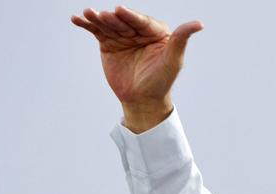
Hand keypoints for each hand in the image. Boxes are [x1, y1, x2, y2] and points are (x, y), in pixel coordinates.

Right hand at [71, 6, 202, 131]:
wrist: (142, 101)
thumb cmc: (161, 82)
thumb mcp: (172, 62)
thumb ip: (181, 40)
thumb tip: (199, 24)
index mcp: (156, 32)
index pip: (143, 21)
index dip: (132, 16)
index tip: (120, 11)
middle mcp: (139, 31)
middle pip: (124, 21)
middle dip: (113, 18)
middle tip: (103, 16)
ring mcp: (123, 36)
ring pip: (109, 24)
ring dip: (97, 18)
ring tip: (88, 14)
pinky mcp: (108, 43)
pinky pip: (97, 31)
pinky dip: (87, 25)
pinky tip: (77, 19)